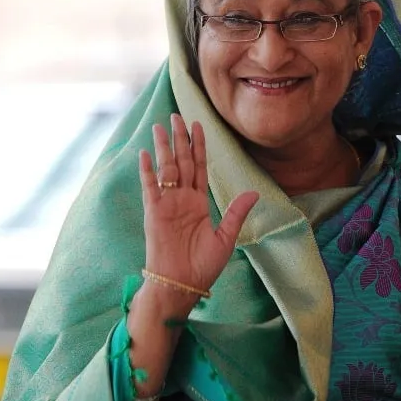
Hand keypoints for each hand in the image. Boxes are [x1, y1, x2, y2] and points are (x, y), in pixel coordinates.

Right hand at [138, 114, 258, 312]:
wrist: (182, 285)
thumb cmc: (203, 266)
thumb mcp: (226, 237)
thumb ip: (237, 212)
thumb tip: (254, 192)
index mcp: (199, 203)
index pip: (199, 167)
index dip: (199, 146)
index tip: (198, 125)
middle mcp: (182, 200)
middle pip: (181, 162)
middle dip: (180, 139)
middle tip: (178, 115)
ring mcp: (167, 205)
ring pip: (165, 169)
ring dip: (163, 147)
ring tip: (161, 126)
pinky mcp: (153, 214)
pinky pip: (150, 188)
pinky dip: (147, 171)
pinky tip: (145, 153)